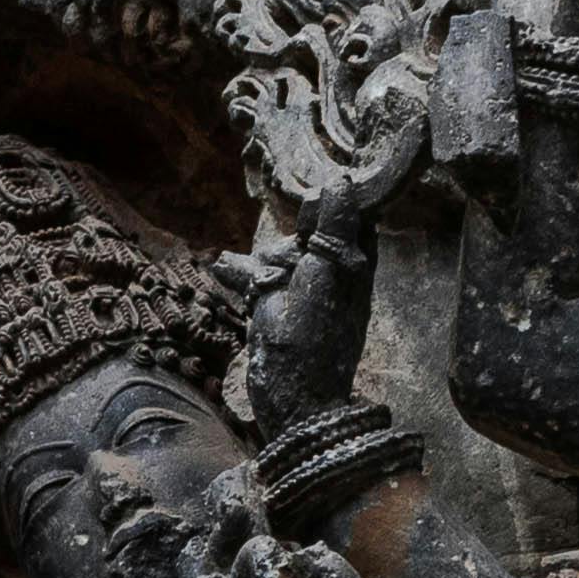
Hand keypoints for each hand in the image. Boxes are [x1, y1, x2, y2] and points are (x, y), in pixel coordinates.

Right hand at [217, 219, 374, 431]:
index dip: (321, 214)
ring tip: (260, 288)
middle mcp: (331, 274)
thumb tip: (341, 181)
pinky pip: (255, 276)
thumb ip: (334, 226)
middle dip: (285, 246)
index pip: (344, 215)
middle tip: (283, 272)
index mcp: (355, 265)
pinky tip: (223, 269)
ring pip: (275, 253)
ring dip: (261, 264)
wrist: (288, 396)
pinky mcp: (274, 306)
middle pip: (303, 233)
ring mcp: (301, 291)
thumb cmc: (314, 338)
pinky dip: (241, 275)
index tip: (306, 229)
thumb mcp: (327, 273)